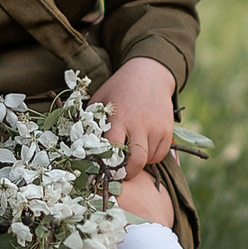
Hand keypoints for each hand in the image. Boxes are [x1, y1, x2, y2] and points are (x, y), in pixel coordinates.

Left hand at [95, 56, 177, 171]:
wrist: (149, 73)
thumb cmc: (119, 88)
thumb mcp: (101, 99)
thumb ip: (92, 120)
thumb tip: (79, 144)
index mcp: (119, 117)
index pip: (113, 149)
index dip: (107, 163)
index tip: (102, 170)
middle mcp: (139, 124)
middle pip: (136, 161)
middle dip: (127, 173)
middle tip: (120, 175)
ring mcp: (156, 127)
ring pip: (149, 159)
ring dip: (140, 163)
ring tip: (130, 157)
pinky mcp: (168, 129)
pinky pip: (161, 154)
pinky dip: (152, 157)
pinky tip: (143, 150)